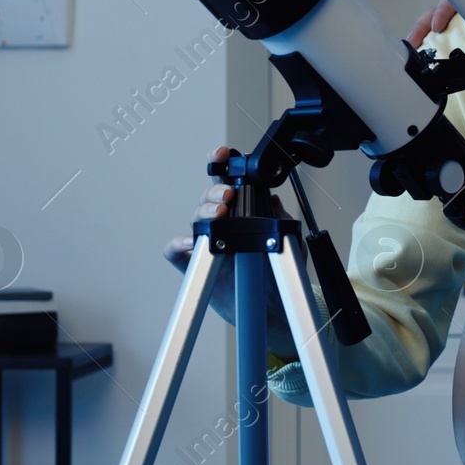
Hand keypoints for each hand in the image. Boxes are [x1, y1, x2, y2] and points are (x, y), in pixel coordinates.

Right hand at [162, 146, 297, 360]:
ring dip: (204, 212)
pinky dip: (179, 244)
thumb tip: (272, 198)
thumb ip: (280, 216)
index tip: (222, 154)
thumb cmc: (276, 274)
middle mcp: (223, 223)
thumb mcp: (288, 241)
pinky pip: (177, 251)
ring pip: (195, 217)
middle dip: (215, 190)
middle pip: (209, 197)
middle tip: (228, 196)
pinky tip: (191, 243)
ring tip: (219, 214)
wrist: (270, 311)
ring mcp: (206, 242)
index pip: (229, 182)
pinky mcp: (193, 264)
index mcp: (243, 212)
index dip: (222, 164)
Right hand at [407, 0, 464, 46]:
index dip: (443, 12)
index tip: (437, 25)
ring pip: (439, 25)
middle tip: (414, 41)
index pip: (453, 0)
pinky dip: (440, 47)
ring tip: (416, 49)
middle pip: (437, 13)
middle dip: (422, 27)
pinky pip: (452, 37)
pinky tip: (433, 56)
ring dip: (425, 37)